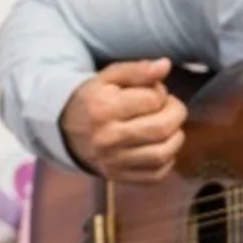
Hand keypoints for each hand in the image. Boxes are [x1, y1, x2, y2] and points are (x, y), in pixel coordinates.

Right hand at [60, 58, 188, 184]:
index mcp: (103, 109)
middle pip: (162, 128)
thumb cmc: (94, 99)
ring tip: (168, 127)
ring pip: (162, 154)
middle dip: (175, 114)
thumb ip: (137, 69)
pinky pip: (155, 175)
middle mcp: (106, 138)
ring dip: (175, 138)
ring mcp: (112, 161)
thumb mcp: (109, 77)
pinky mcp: (118, 177)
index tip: (153, 93)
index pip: (153, 100)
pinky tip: (159, 147)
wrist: (67, 131)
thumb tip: (165, 65)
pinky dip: (166, 161)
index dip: (161, 93)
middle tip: (170, 108)